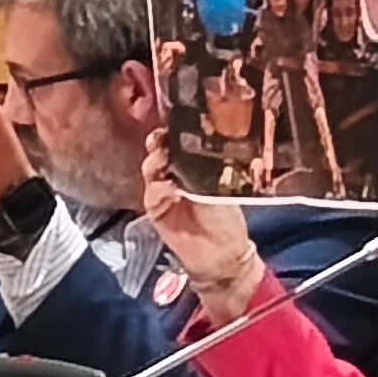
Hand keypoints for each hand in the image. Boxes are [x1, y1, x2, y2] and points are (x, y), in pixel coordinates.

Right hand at [141, 136, 265, 318]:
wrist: (221, 254)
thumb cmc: (226, 219)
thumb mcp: (221, 188)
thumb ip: (206, 170)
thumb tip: (196, 149)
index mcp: (194, 166)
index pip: (179, 142)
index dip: (174, 131)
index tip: (174, 122)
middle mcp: (175, 174)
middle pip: (160, 150)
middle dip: (159, 142)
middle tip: (162, 137)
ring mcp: (163, 191)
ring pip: (151, 168)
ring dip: (156, 162)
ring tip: (164, 159)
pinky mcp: (156, 209)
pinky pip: (152, 193)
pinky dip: (158, 188)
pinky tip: (169, 188)